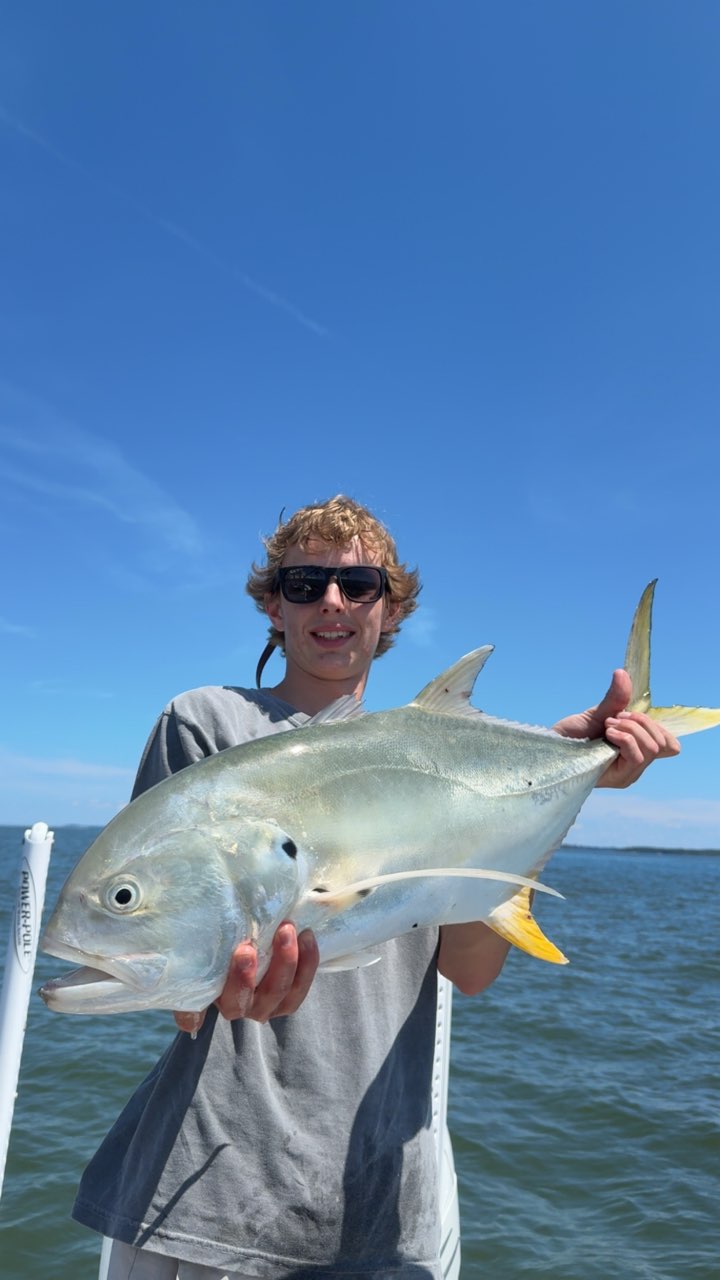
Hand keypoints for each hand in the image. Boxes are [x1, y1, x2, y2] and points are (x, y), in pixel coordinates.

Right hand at [174, 923, 318, 1034]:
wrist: (259, 934)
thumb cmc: (223, 935)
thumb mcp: (206, 936)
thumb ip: (197, 939)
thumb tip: (177, 921)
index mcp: (206, 995)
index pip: (192, 1012)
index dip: (193, 1009)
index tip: (204, 980)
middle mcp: (235, 1006)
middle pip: (239, 1003)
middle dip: (244, 978)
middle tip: (247, 947)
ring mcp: (264, 1006)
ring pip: (276, 995)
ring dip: (283, 963)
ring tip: (287, 930)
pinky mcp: (289, 999)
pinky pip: (300, 988)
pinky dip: (307, 963)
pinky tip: (307, 937)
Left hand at [553, 669, 679, 788]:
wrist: (551, 749)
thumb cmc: (572, 736)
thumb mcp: (598, 713)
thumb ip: (616, 698)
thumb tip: (622, 673)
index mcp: (637, 749)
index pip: (670, 745)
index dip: (658, 728)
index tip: (631, 715)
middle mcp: (636, 764)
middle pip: (663, 743)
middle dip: (641, 722)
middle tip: (614, 718)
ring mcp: (629, 773)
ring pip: (652, 748)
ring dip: (631, 729)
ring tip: (608, 726)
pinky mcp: (620, 778)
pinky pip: (637, 756)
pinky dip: (625, 738)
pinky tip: (607, 733)